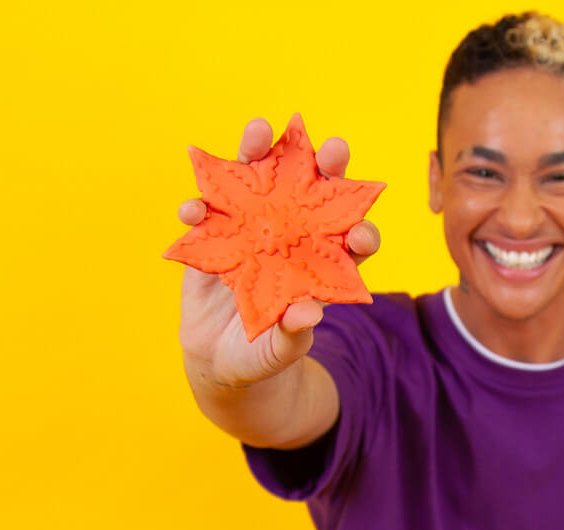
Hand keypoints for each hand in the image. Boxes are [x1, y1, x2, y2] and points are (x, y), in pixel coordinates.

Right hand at [177, 118, 380, 389]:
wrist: (222, 355)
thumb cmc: (265, 351)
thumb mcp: (280, 350)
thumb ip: (293, 335)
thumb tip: (309, 314)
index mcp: (324, 260)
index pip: (351, 240)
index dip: (360, 234)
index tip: (360, 235)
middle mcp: (294, 233)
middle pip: (315, 191)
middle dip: (326, 165)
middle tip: (333, 149)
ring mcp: (253, 226)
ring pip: (260, 179)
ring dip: (258, 151)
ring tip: (258, 130)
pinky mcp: (214, 232)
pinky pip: (206, 210)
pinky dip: (198, 205)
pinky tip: (193, 209)